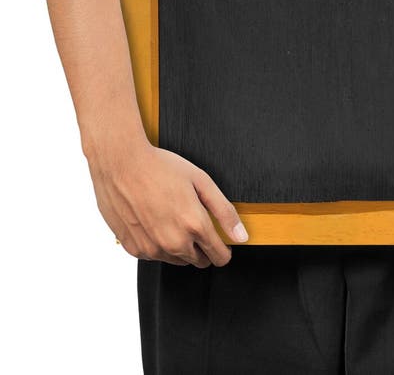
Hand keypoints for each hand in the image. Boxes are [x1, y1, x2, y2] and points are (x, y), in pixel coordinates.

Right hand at [86, 137, 248, 266]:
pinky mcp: (134, 250)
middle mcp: (173, 243)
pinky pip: (155, 255)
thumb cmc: (160, 167)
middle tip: (194, 220)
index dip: (224, 249)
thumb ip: (224, 211)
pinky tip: (154, 219)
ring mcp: (152, 249)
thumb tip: (242, 237)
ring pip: (177, 260)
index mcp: (194, 225)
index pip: (219, 256)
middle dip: (203, 246)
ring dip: (181, 246)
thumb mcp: (201, 181)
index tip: (222, 241)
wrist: (120, 164)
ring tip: (172, 216)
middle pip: (199, 261)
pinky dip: (159, 243)